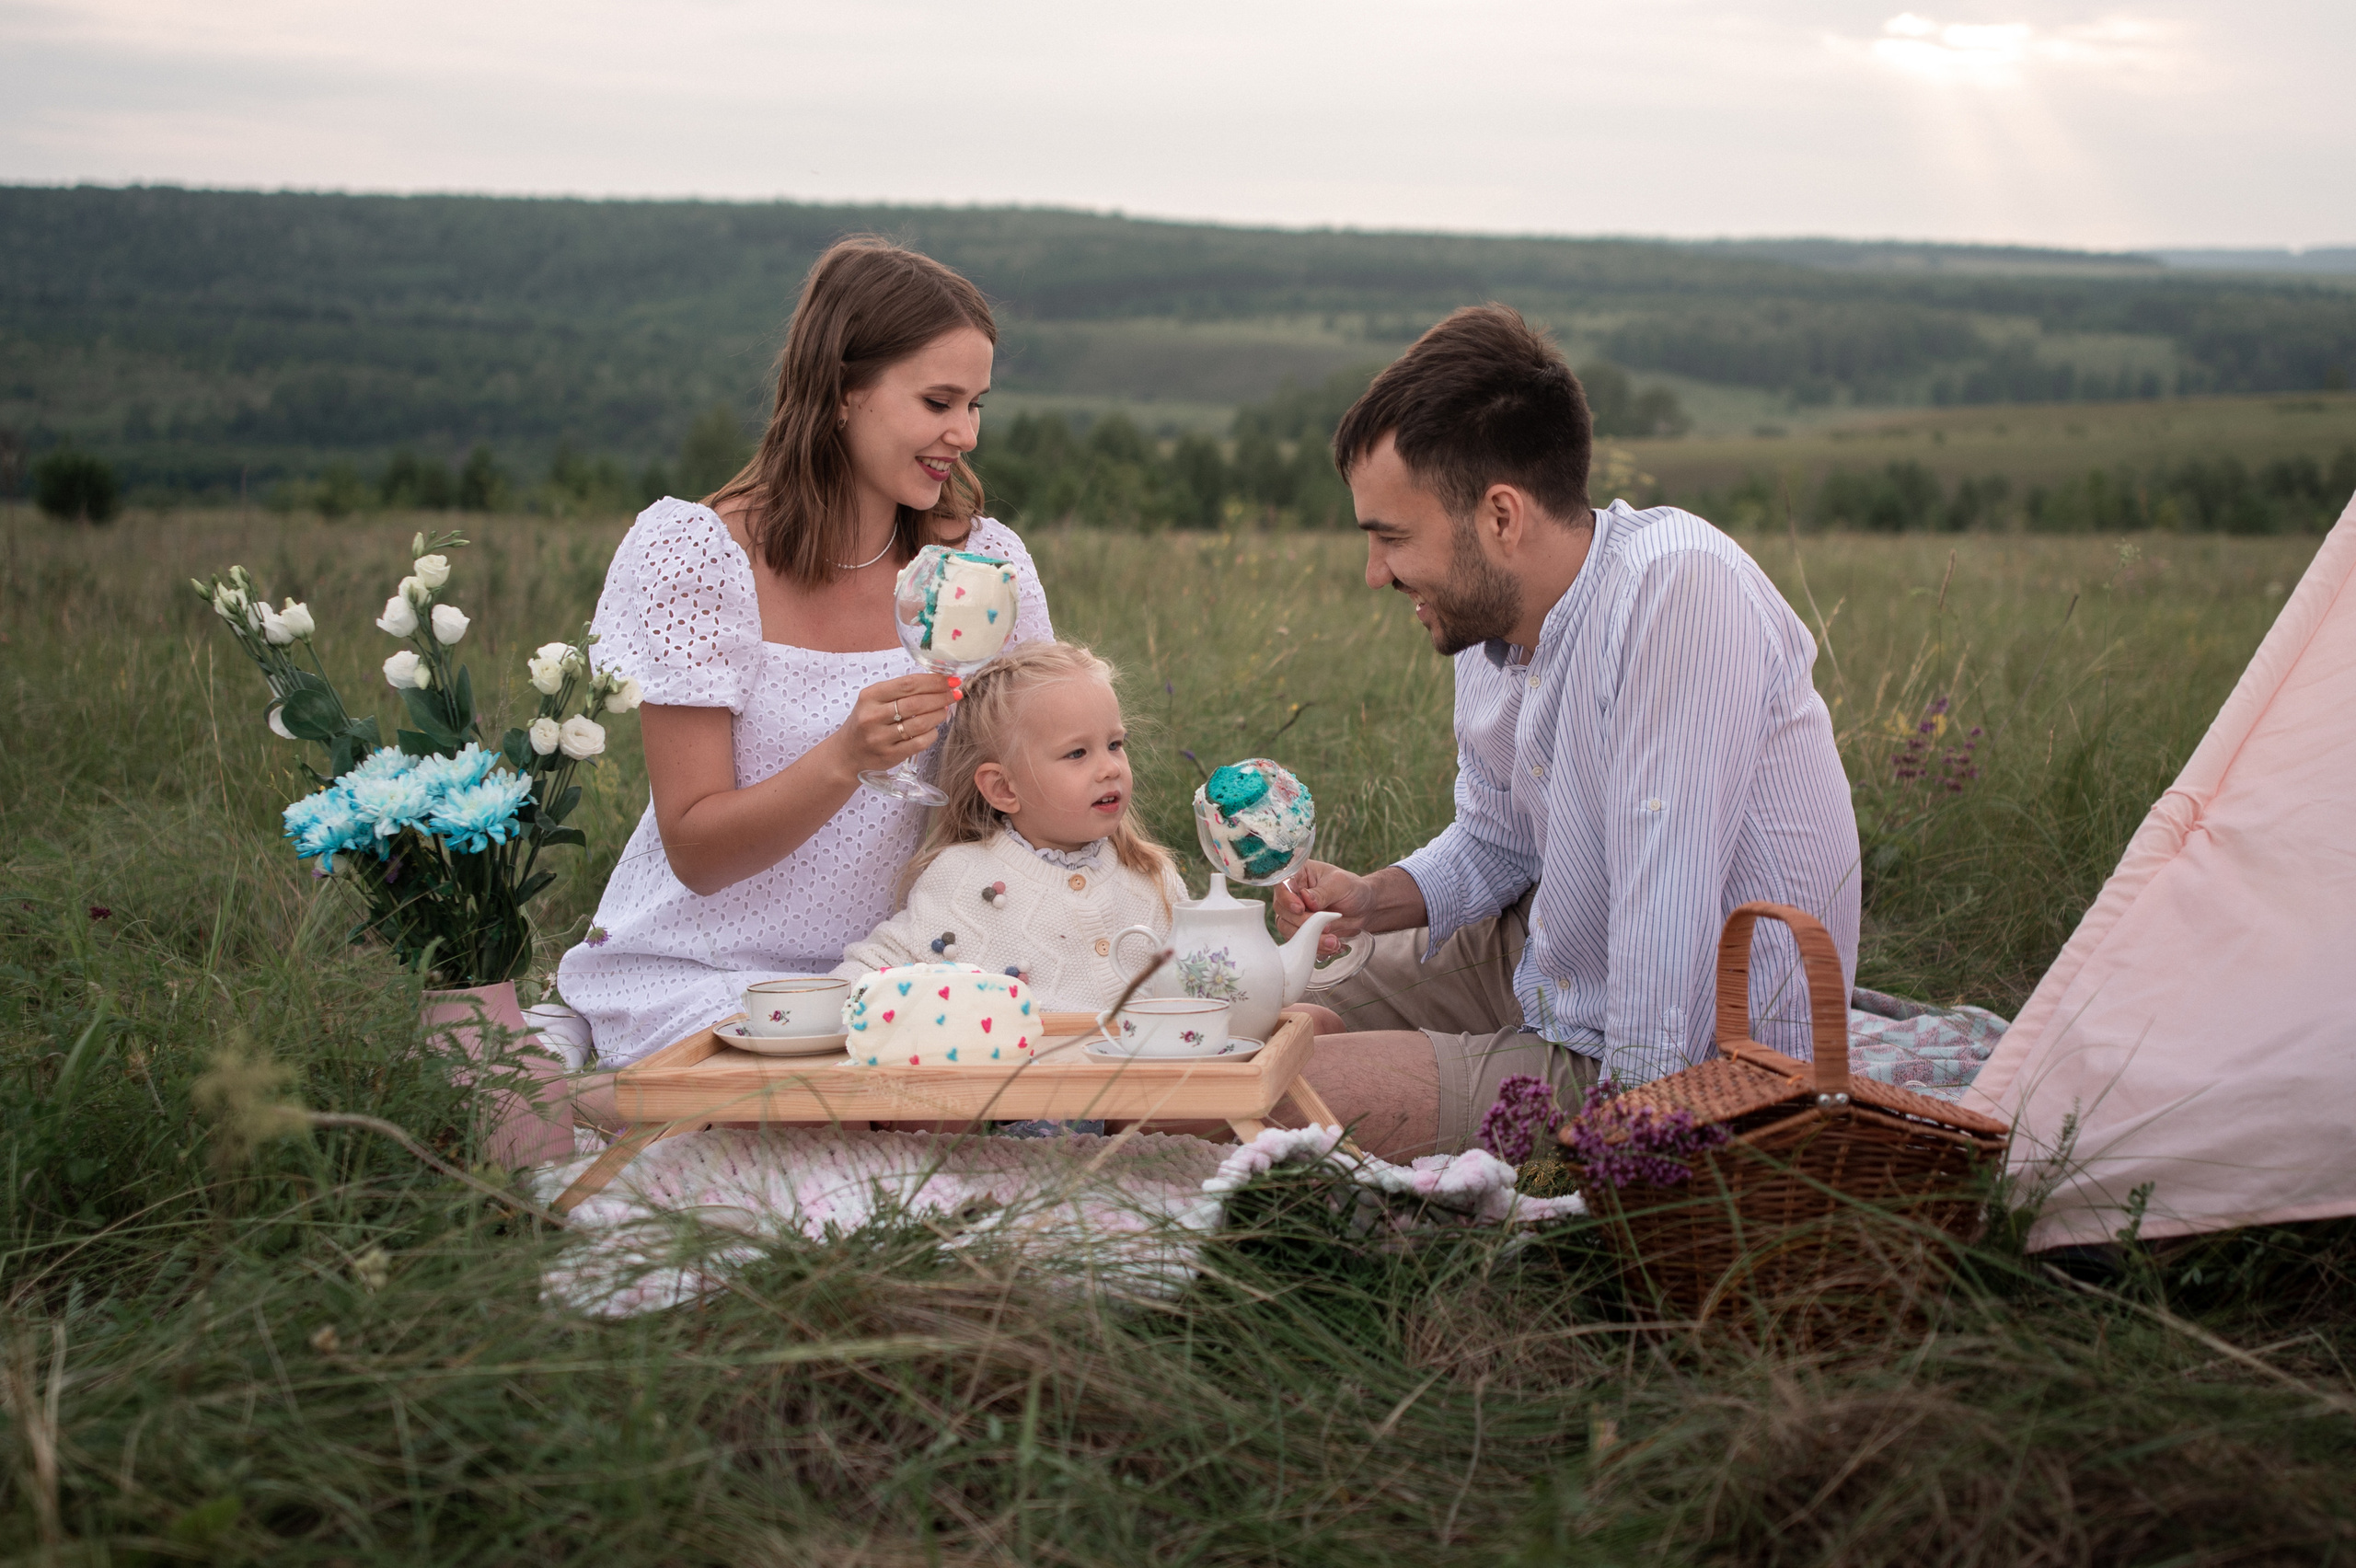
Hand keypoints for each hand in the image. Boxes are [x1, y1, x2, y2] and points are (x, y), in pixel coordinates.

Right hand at [835, 671, 958, 774]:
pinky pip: (919, 743)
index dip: (934, 681)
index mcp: (870, 696)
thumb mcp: (874, 700)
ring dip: (939, 714)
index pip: (908, 684)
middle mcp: (873, 716)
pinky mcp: (889, 755)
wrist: (847, 753)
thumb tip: (937, 682)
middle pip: (916, 703)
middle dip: (941, 697)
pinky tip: (933, 728)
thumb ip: (900, 691)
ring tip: (945, 710)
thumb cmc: (867, 721)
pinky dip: (932, 733)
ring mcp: (880, 738)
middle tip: (954, 694)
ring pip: (920, 723)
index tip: (951, 680)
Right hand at [1274, 860, 1373, 955]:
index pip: (1283, 885)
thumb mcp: (1341, 884)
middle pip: (1282, 910)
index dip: (1287, 898)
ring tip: (1332, 941)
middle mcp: (1292, 894)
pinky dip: (1314, 946)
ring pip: (1287, 928)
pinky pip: (1299, 941)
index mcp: (1299, 875)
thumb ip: (1323, 892)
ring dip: (1308, 937)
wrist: (1365, 909)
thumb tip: (1307, 900)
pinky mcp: (1301, 930)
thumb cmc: (1353, 889)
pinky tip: (1331, 945)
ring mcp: (1294, 914)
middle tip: (1325, 926)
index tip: (1300, 909)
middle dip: (1302, 922)